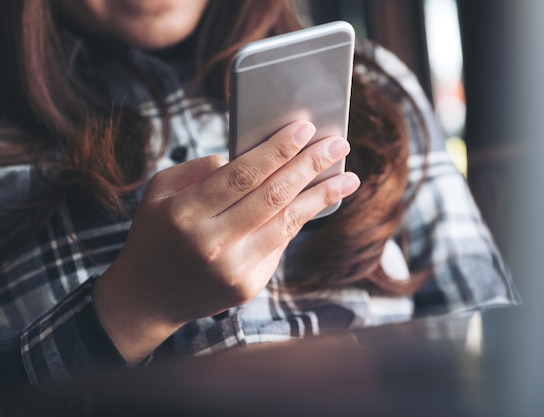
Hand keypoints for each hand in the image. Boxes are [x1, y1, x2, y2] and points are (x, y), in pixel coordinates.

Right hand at [93, 121, 359, 362]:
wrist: (147, 298)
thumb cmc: (156, 233)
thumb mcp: (159, 192)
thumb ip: (199, 170)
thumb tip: (246, 158)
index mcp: (186, 213)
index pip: (242, 175)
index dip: (277, 150)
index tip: (305, 128)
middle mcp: (212, 243)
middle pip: (273, 196)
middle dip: (310, 166)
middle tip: (339, 143)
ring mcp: (233, 269)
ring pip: (288, 223)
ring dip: (322, 196)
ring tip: (349, 177)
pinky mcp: (248, 286)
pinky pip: (280, 243)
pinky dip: (301, 218)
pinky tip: (320, 200)